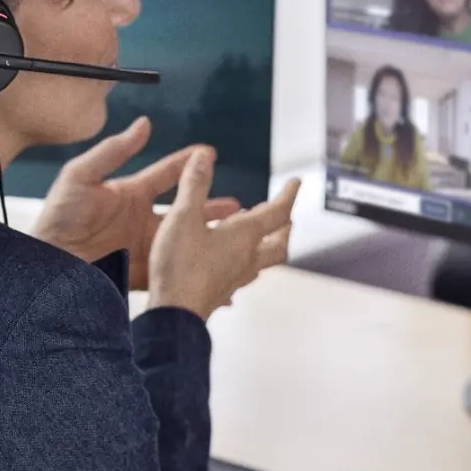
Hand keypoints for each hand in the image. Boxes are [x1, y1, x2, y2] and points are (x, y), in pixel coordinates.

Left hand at [30, 117, 240, 289]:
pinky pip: (173, 274)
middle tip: (239, 206)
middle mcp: (141, 221)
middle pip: (185, 211)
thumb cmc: (55, 216)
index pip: (167, 174)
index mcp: (129, 194)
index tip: (210, 152)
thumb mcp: (81, 176)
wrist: (45, 263)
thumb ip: (114, 150)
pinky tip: (211, 282)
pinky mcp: (142, 274)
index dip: (188, 163)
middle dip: (212, 208)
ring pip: (185, 242)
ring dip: (209, 242)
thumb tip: (143, 124)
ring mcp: (143, 248)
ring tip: (235, 241)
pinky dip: (194, 277)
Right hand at [148, 149, 299, 321]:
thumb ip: (193, 186)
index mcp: (243, 236)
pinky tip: (230, 265)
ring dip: (266, 245)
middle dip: (284, 227)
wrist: (174, 315)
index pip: (277, 213)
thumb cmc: (180, 266)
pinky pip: (242, 275)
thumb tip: (204, 156)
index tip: (297, 183)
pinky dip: (243, 263)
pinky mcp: (220, 292)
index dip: (288, 195)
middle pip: (278, 243)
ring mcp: (235, 278)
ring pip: (262, 261)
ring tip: (260, 237)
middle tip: (286, 218)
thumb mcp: (183, 217)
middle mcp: (246, 258)